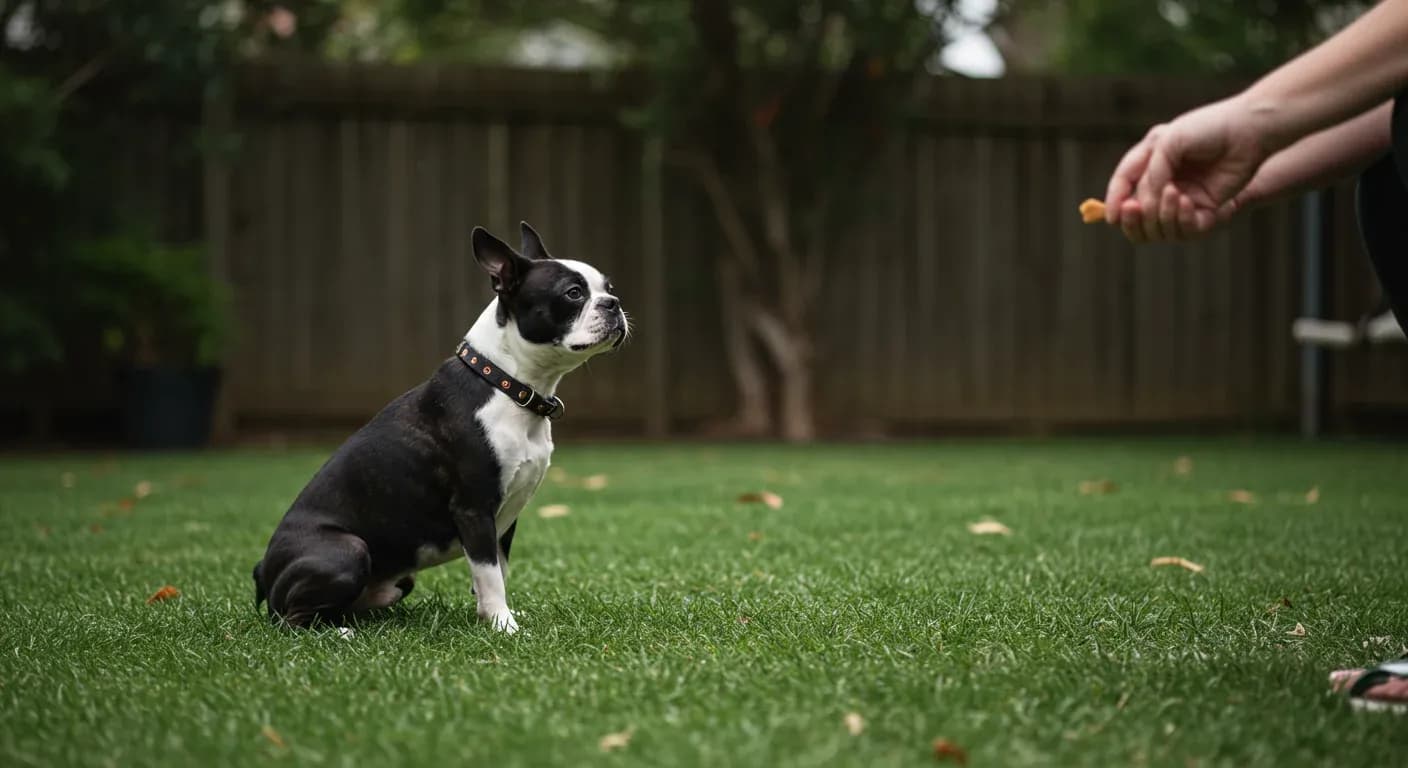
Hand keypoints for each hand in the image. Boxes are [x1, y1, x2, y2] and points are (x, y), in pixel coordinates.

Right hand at [1105, 96, 1270, 242]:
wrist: (1248, 131)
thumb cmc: (1208, 128)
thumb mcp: (1169, 142)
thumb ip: (1151, 170)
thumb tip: (1143, 201)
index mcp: (1152, 160)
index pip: (1124, 184)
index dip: (1114, 200)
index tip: (1111, 215)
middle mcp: (1166, 180)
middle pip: (1137, 212)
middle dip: (1134, 214)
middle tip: (1134, 208)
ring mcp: (1185, 195)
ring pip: (1160, 223)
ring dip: (1161, 213)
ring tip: (1175, 193)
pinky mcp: (1205, 207)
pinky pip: (1187, 227)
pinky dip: (1183, 218)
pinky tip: (1189, 201)